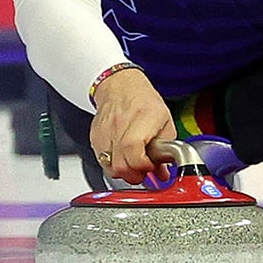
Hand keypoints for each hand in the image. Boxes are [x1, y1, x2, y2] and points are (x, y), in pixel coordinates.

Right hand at [88, 68, 175, 183]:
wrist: (121, 87)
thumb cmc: (144, 102)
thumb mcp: (165, 122)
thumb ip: (166, 149)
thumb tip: (163, 172)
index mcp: (143, 119)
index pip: (134, 153)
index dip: (143, 166)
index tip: (151, 167)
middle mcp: (121, 125)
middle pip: (120, 165)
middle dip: (134, 174)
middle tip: (143, 170)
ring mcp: (105, 133)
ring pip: (109, 168)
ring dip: (123, 172)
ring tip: (133, 165)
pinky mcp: (95, 138)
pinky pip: (102, 161)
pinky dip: (113, 165)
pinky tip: (123, 158)